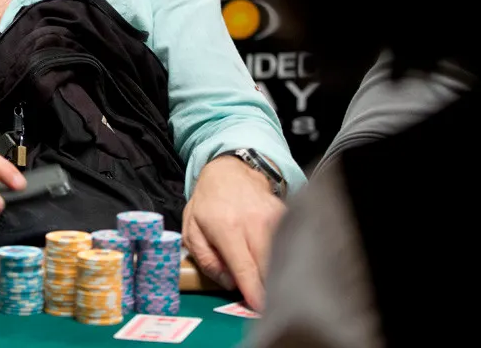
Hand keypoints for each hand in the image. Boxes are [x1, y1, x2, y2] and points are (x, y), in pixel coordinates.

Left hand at [182, 155, 285, 311]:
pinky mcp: (285, 214)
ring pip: (283, 256)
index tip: (260, 309)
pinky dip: (285, 257)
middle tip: (265, 303)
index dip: (254, 292)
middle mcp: (253, 222)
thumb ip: (206, 259)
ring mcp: (273, 217)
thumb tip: (229, 283)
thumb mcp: (192, 230)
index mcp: (226, 227)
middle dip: (268, 288)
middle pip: (268, 265)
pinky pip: (289, 243)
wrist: (229, 171)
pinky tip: (278, 265)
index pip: (244, 268)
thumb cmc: (208, 204)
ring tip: (271, 286)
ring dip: (278, 274)